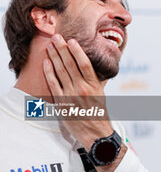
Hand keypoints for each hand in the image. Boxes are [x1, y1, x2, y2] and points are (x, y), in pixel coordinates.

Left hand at [43, 34, 112, 150]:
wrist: (95, 134)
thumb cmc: (99, 113)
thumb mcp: (101, 94)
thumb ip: (96, 80)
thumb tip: (92, 66)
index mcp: (94, 86)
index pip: (85, 64)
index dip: (77, 51)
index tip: (71, 41)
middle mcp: (82, 89)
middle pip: (70, 65)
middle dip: (62, 49)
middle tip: (56, 37)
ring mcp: (71, 96)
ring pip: (61, 72)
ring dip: (55, 57)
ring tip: (50, 46)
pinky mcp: (62, 103)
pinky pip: (54, 85)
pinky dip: (49, 73)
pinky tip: (46, 63)